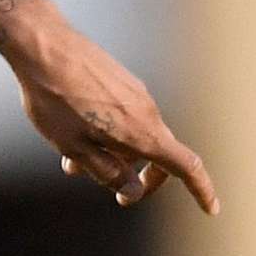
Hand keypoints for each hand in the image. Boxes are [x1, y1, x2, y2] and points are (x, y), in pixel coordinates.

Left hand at [0, 0, 217, 211]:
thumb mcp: (74, 148)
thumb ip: (107, 172)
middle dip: (142, 179)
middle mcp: (148, 112)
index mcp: (142, 133)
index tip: (211, 208)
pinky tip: (72, 136)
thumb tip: (132, 190)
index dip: (201, 190)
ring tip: (72, 166)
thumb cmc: (54, 100)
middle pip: (159, 155)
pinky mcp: (122, 82)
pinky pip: (125, 118)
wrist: (43, 46)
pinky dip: (108, 136)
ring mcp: (136, 94)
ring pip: (135, 137)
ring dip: (114, 157)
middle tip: (120, 196)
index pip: (185, 166)